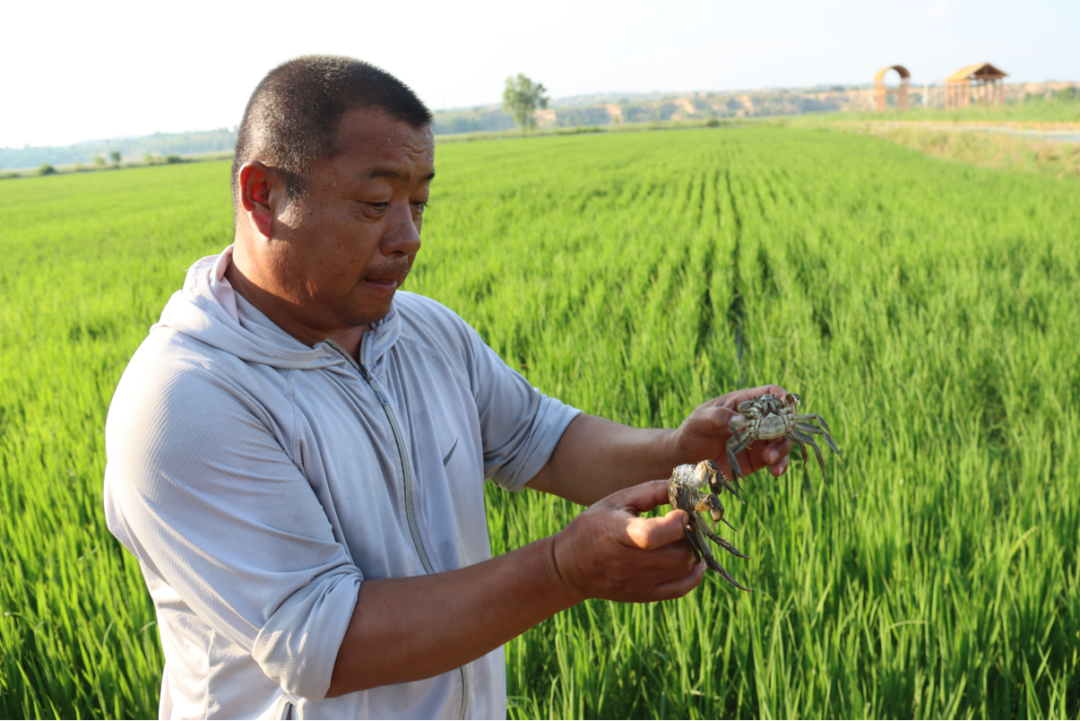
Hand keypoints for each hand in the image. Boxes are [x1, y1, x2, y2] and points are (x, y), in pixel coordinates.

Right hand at [551, 481, 704, 602]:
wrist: (570, 566)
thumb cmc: (594, 526)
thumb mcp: (616, 501)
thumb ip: (650, 491)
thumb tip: (682, 488)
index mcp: (617, 533)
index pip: (652, 535)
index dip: (675, 524)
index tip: (682, 513)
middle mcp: (626, 562)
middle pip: (675, 554)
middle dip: (689, 536)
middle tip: (686, 525)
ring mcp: (635, 582)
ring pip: (682, 569)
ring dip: (692, 551)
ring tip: (684, 539)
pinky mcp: (642, 595)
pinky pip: (679, 589)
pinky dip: (694, 575)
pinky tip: (696, 562)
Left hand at [673, 385, 792, 478]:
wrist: (685, 457)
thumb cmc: (692, 431)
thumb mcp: (700, 420)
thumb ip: (718, 418)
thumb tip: (742, 421)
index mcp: (744, 403)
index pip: (772, 394)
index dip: (784, 399)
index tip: (788, 410)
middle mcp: (757, 420)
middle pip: (784, 419)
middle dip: (786, 429)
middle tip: (776, 442)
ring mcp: (760, 440)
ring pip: (784, 441)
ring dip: (783, 449)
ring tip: (770, 459)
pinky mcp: (759, 459)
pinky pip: (777, 460)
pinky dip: (781, 465)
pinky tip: (775, 471)